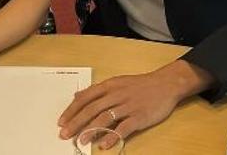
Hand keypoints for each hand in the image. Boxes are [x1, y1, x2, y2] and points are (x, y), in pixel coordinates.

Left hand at [58, 61, 211, 148]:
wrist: (164, 84)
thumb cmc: (139, 85)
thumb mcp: (116, 82)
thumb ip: (97, 90)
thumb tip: (77, 96)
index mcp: (109, 85)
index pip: (85, 97)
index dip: (72, 109)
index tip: (61, 121)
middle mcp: (116, 94)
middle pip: (92, 109)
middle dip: (76, 122)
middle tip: (65, 134)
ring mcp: (127, 106)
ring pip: (105, 118)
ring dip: (91, 130)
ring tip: (81, 141)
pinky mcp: (139, 117)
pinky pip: (123, 128)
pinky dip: (113, 136)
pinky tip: (104, 145)